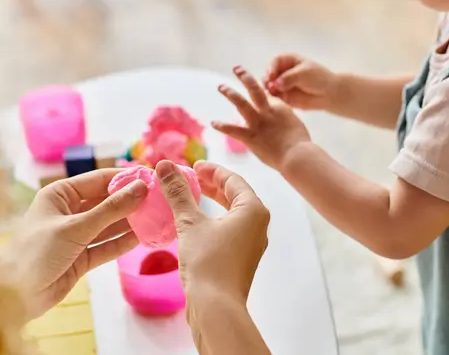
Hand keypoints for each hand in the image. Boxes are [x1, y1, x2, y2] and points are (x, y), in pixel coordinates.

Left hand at [1, 169, 147, 319]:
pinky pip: (109, 244)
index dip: (126, 178)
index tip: (152, 178)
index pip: (99, 179)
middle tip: (160, 199)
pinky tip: (144, 237)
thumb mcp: (76, 227)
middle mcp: (70, 211)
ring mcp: (77, 234)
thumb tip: (142, 188)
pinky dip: (125, 242)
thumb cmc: (36, 253)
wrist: (15, 297)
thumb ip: (111, 209)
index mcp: (60, 194)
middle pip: (108, 201)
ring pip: (111, 224)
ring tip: (158, 217)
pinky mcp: (83, 256)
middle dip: (132, 201)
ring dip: (132, 222)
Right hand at [156, 160, 269, 303]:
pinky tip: (194, 224)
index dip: (211, 170)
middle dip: (211, 186)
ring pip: (231, 214)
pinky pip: (229, 230)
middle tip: (190, 178)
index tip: (193, 165)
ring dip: (211, 203)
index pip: (233, 180)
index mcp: (254, 210)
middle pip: (235, 195)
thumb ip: (178, 193)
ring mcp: (252, 243)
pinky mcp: (242, 258)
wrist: (216, 308)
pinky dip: (213, 220)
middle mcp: (258, 225)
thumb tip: (164, 165)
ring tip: (189, 197)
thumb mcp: (190, 223)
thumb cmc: (208, 262)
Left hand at [213, 66, 310, 169]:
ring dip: (230, 93)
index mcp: (280, 108)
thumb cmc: (301, 144)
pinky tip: (213, 123)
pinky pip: (233, 130)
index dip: (261, 90)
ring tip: (221, 87)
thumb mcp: (296, 125)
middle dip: (245, 77)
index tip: (254, 86)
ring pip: (241, 103)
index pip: (268, 95)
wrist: (297, 155)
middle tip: (237, 69)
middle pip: (255, 89)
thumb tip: (283, 122)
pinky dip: (222, 126)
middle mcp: (267, 111)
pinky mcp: (250, 137)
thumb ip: (286, 120)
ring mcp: (258, 123)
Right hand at [263, 54, 338, 109]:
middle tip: (270, 86)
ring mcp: (282, 84)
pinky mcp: (283, 96)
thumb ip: (289, 78)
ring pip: (269, 85)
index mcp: (288, 60)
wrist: (328, 94)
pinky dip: (273, 98)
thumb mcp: (304, 74)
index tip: (271, 76)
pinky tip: (275, 99)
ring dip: (268, 89)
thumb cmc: (318, 78)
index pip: (275, 62)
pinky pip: (274, 96)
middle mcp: (282, 71)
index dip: (271, 68)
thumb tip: (276, 84)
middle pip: (269, 73)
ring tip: (273, 93)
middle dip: (268, 79)